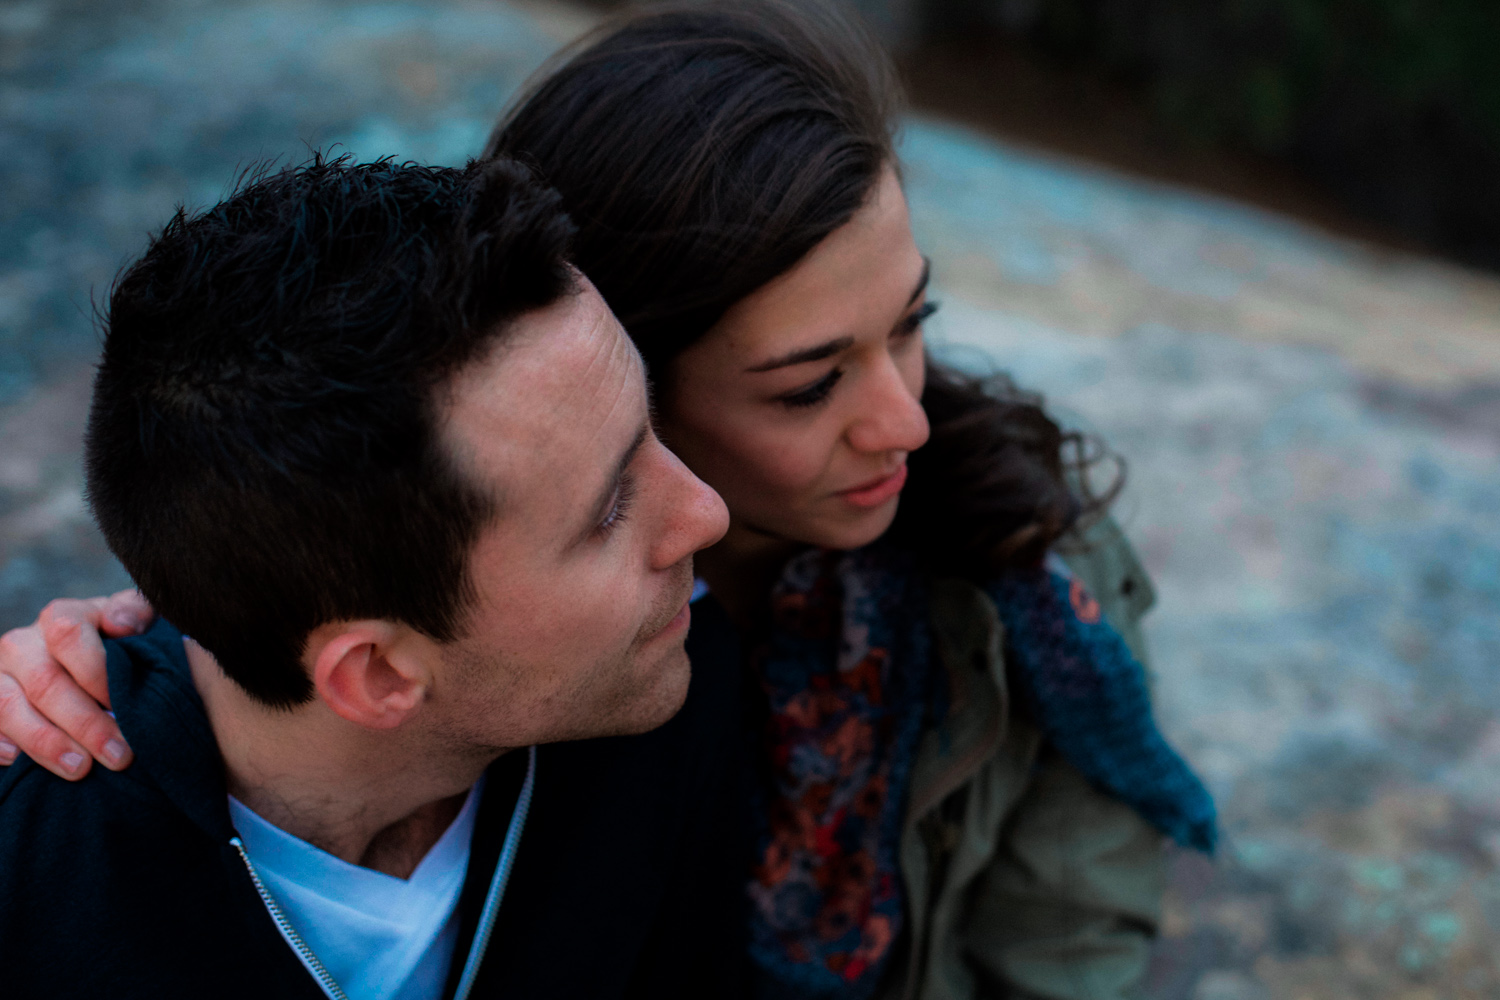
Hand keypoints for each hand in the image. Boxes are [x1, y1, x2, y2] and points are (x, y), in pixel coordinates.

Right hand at [0, 589, 152, 779]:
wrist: (86, 664)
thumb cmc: (116, 645)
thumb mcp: (133, 623)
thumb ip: (134, 614)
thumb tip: (122, 623)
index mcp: (60, 618)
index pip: (68, 636)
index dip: (96, 673)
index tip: (123, 704)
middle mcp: (22, 643)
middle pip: (45, 681)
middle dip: (85, 723)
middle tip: (119, 755)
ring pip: (8, 707)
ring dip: (46, 742)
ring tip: (80, 768)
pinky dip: (1, 745)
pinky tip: (24, 763)